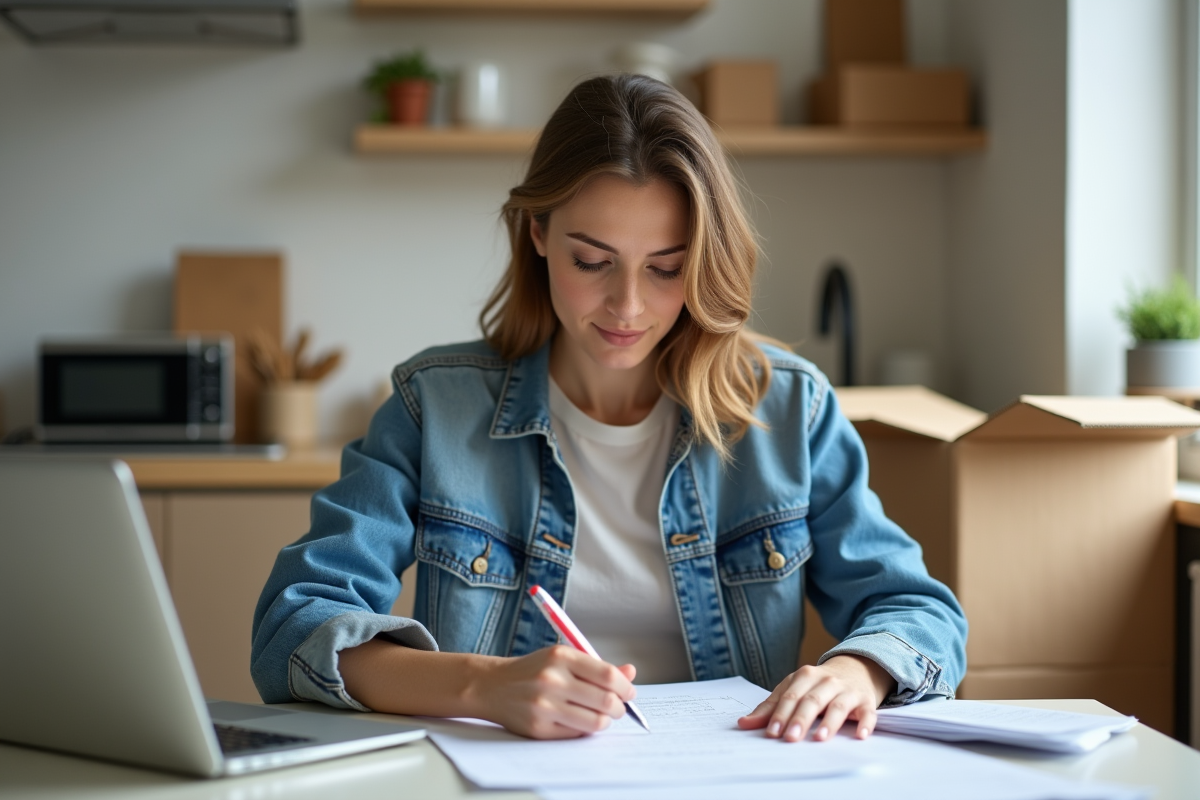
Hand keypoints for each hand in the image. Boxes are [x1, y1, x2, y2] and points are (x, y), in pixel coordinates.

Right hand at [469, 645, 636, 739]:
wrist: (493, 686)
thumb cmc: (534, 670)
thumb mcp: (563, 657)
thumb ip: (597, 666)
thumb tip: (631, 672)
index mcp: (561, 656)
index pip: (608, 675)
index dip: (626, 686)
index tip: (629, 692)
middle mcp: (552, 679)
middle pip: (606, 701)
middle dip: (620, 707)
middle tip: (619, 707)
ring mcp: (544, 706)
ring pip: (596, 722)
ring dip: (606, 721)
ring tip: (602, 716)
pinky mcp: (539, 728)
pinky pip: (577, 733)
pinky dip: (586, 729)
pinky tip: (581, 720)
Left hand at [736, 655, 894, 742]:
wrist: (856, 668)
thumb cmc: (818, 685)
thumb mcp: (794, 689)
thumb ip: (770, 707)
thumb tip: (743, 723)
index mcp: (805, 676)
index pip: (790, 696)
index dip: (780, 714)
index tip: (771, 732)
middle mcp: (826, 681)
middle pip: (811, 700)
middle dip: (800, 719)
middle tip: (790, 738)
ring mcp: (847, 690)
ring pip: (838, 706)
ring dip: (829, 722)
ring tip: (820, 738)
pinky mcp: (866, 701)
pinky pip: (868, 713)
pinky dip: (865, 724)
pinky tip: (860, 736)